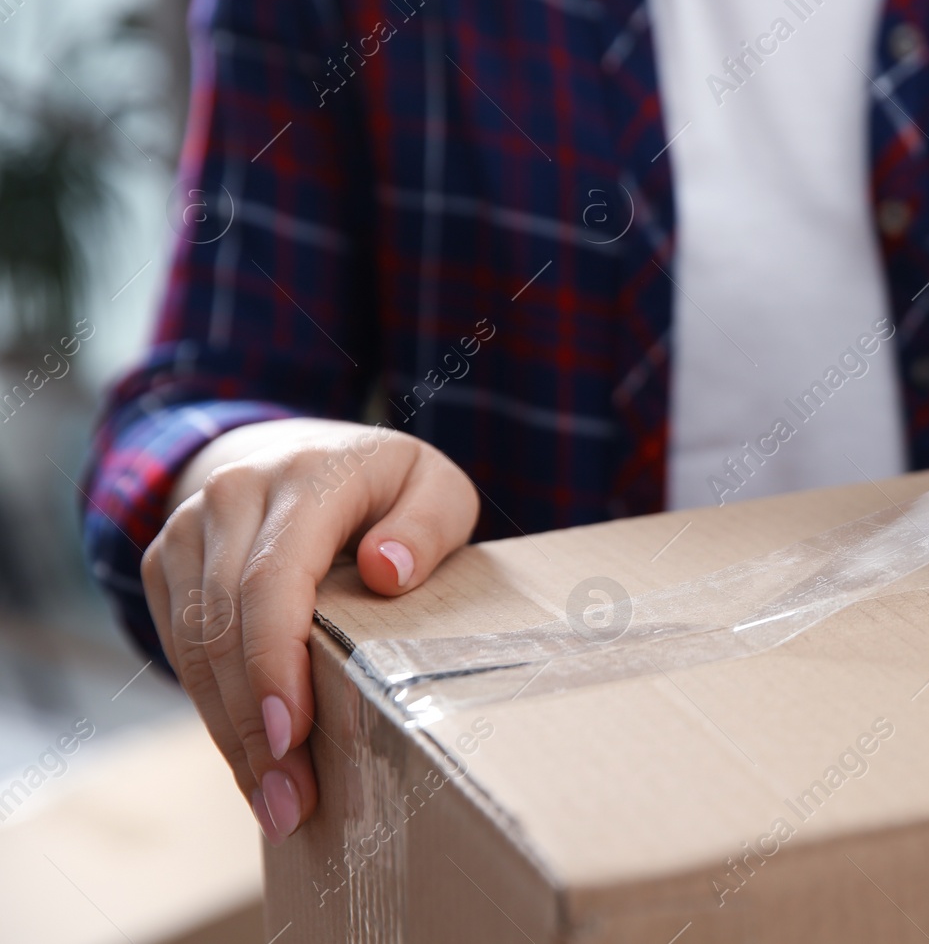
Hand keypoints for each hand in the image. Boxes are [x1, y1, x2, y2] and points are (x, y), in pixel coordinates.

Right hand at [140, 418, 477, 844]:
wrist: (302, 451)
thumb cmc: (387, 485)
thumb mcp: (435, 487)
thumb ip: (429, 526)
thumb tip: (391, 571)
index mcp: (308, 477)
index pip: (273, 579)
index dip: (274, 663)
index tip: (292, 736)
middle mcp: (234, 495)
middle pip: (225, 625)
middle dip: (253, 725)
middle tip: (291, 802)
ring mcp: (189, 528)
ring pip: (193, 645)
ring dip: (230, 734)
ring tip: (275, 804)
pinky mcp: (165, 562)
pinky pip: (179, 647)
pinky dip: (214, 710)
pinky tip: (251, 764)